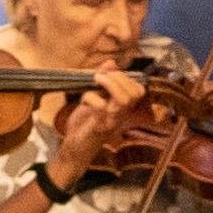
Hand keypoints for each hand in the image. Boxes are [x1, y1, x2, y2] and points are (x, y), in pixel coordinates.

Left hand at [43, 68, 147, 184]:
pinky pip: (101, 108)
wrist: (73, 149)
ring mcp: (111, 122)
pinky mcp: (98, 127)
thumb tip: (111, 62)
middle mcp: (120, 115)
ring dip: (109, 84)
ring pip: (123, 99)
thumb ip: (102, 81)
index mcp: (122, 108)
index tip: (109, 74)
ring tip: (96, 80)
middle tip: (100, 77)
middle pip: (134, 93)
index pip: (138, 90)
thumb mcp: (92, 98)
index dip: (126, 78)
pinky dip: (91, 98)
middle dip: (118, 78)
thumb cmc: (84, 125)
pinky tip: (83, 100)